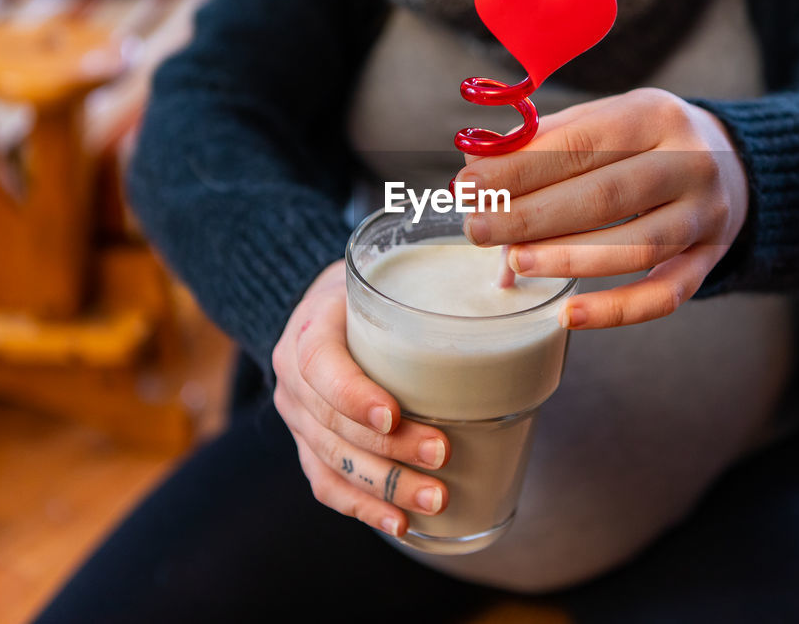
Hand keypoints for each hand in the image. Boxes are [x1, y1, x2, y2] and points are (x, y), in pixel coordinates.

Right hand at [271, 261, 449, 535]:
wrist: (329, 309)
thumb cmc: (374, 294)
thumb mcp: (389, 276)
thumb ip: (425, 287)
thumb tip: (505, 290)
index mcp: (310, 327)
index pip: (319, 364)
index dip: (352, 395)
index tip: (393, 415)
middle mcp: (293, 376)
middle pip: (332, 422)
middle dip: (389, 448)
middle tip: (442, 454)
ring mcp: (297, 416)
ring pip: (332, 461)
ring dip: (385, 486)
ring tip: (436, 497)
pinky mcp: (308, 445)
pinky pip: (326, 484)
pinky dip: (364, 506)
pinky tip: (400, 522)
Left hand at [457, 88, 748, 329]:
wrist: (730, 164)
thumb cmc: (642, 142)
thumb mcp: (604, 121)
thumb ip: (544, 143)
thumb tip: (477, 174)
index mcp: (656, 114)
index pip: (581, 144)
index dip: (521, 169)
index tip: (470, 187)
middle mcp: (690, 163)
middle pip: (606, 195)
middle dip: (533, 215)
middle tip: (478, 230)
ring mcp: (705, 216)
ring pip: (637, 246)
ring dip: (569, 258)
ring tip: (515, 262)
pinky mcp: (709, 261)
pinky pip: (664, 295)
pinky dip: (616, 311)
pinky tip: (568, 315)